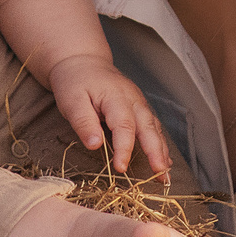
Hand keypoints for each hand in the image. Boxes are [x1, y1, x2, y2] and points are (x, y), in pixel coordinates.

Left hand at [47, 54, 169, 178]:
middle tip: (159, 173)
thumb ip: (84, 122)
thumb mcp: (71, 101)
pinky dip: (160, 144)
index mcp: (116, 96)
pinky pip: (153, 127)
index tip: (120, 168)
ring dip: (161, 151)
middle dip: (155, 151)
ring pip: (154, 128)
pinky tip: (163, 160)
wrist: (83, 62)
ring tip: (164, 174)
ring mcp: (139, 103)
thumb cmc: (74, 82)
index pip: (124, 125)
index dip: (124, 148)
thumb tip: (95, 145)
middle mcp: (133, 99)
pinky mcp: (139, 108)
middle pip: (148, 126)